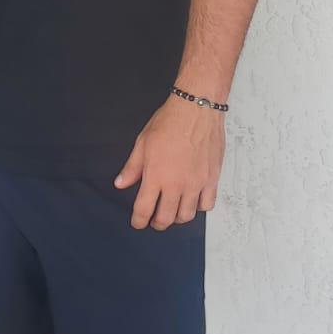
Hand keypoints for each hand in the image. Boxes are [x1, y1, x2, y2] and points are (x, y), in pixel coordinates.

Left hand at [114, 94, 225, 229]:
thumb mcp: (143, 142)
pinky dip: (199, 207)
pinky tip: (193, 201)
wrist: (197, 109)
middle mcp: (176, 184)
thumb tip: (120, 183)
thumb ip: (132, 167)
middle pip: (166, 218)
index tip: (137, 223)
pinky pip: (207, 204)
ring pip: (187, 215)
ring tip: (173, 212)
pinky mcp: (211, 179)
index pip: (144, 209)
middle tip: (154, 221)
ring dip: (177, 218)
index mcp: (156, 176)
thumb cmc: (169, 122)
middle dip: (157, 223)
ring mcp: (196, 184)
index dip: (139, 220)